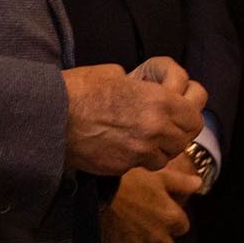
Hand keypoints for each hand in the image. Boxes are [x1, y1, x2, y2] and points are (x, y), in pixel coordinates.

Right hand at [62, 58, 206, 174]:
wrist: (48, 118)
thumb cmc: (78, 90)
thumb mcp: (117, 75)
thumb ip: (144, 87)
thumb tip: (148, 90)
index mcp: (160, 102)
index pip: (195, 116)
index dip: (190, 110)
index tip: (180, 104)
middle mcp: (155, 130)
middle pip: (186, 138)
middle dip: (179, 129)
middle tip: (167, 121)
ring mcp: (138, 152)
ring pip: (166, 156)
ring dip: (162, 147)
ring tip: (148, 135)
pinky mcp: (120, 167)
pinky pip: (141, 165)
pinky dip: (140, 157)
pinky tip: (128, 145)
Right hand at [102, 156, 200, 242]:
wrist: (97, 192)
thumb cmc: (130, 180)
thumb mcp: (160, 176)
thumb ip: (182, 182)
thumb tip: (198, 184)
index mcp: (171, 218)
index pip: (182, 228)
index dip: (173, 222)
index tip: (163, 216)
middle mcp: (158, 237)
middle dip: (160, 241)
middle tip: (148, 230)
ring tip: (133, 242)